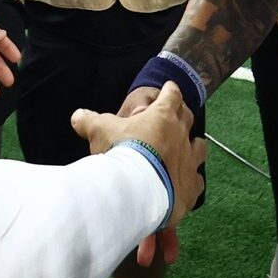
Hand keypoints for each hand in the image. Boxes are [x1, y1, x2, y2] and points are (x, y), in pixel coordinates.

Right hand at [92, 83, 206, 265]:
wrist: (135, 190)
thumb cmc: (120, 153)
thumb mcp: (100, 131)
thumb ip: (90, 121)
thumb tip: (77, 115)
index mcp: (162, 116)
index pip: (172, 94)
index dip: (170, 90)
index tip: (169, 87)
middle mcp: (181, 135)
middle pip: (187, 116)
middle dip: (181, 114)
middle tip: (175, 116)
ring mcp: (190, 160)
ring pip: (199, 146)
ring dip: (194, 145)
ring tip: (187, 148)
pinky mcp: (191, 185)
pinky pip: (198, 179)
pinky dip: (192, 179)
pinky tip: (186, 183)